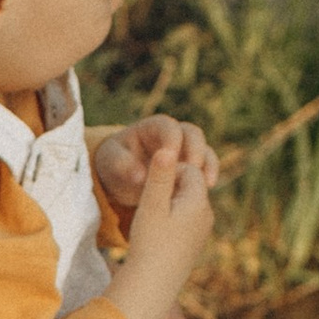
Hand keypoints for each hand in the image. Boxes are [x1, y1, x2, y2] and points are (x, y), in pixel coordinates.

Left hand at [91, 115, 220, 209]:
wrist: (120, 177)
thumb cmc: (114, 164)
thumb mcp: (111, 163)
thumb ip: (123, 166)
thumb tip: (141, 177)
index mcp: (152, 128)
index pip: (168, 127)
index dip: (172, 140)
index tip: (171, 158)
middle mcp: (173, 135)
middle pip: (193, 134)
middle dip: (195, 150)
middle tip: (193, 169)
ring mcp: (184, 150)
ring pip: (203, 150)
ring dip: (207, 164)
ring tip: (206, 183)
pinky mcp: (190, 167)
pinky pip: (205, 168)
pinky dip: (208, 177)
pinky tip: (206, 191)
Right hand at [115, 143, 215, 309]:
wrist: (153, 287)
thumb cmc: (150, 244)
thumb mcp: (152, 205)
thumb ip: (160, 175)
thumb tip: (167, 148)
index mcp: (199, 201)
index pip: (188, 169)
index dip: (166, 172)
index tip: (148, 188)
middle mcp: (207, 214)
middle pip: (189, 184)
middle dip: (168, 186)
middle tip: (147, 201)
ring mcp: (202, 230)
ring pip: (186, 202)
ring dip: (168, 202)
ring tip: (149, 217)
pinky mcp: (195, 243)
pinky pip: (185, 219)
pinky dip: (170, 218)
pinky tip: (156, 232)